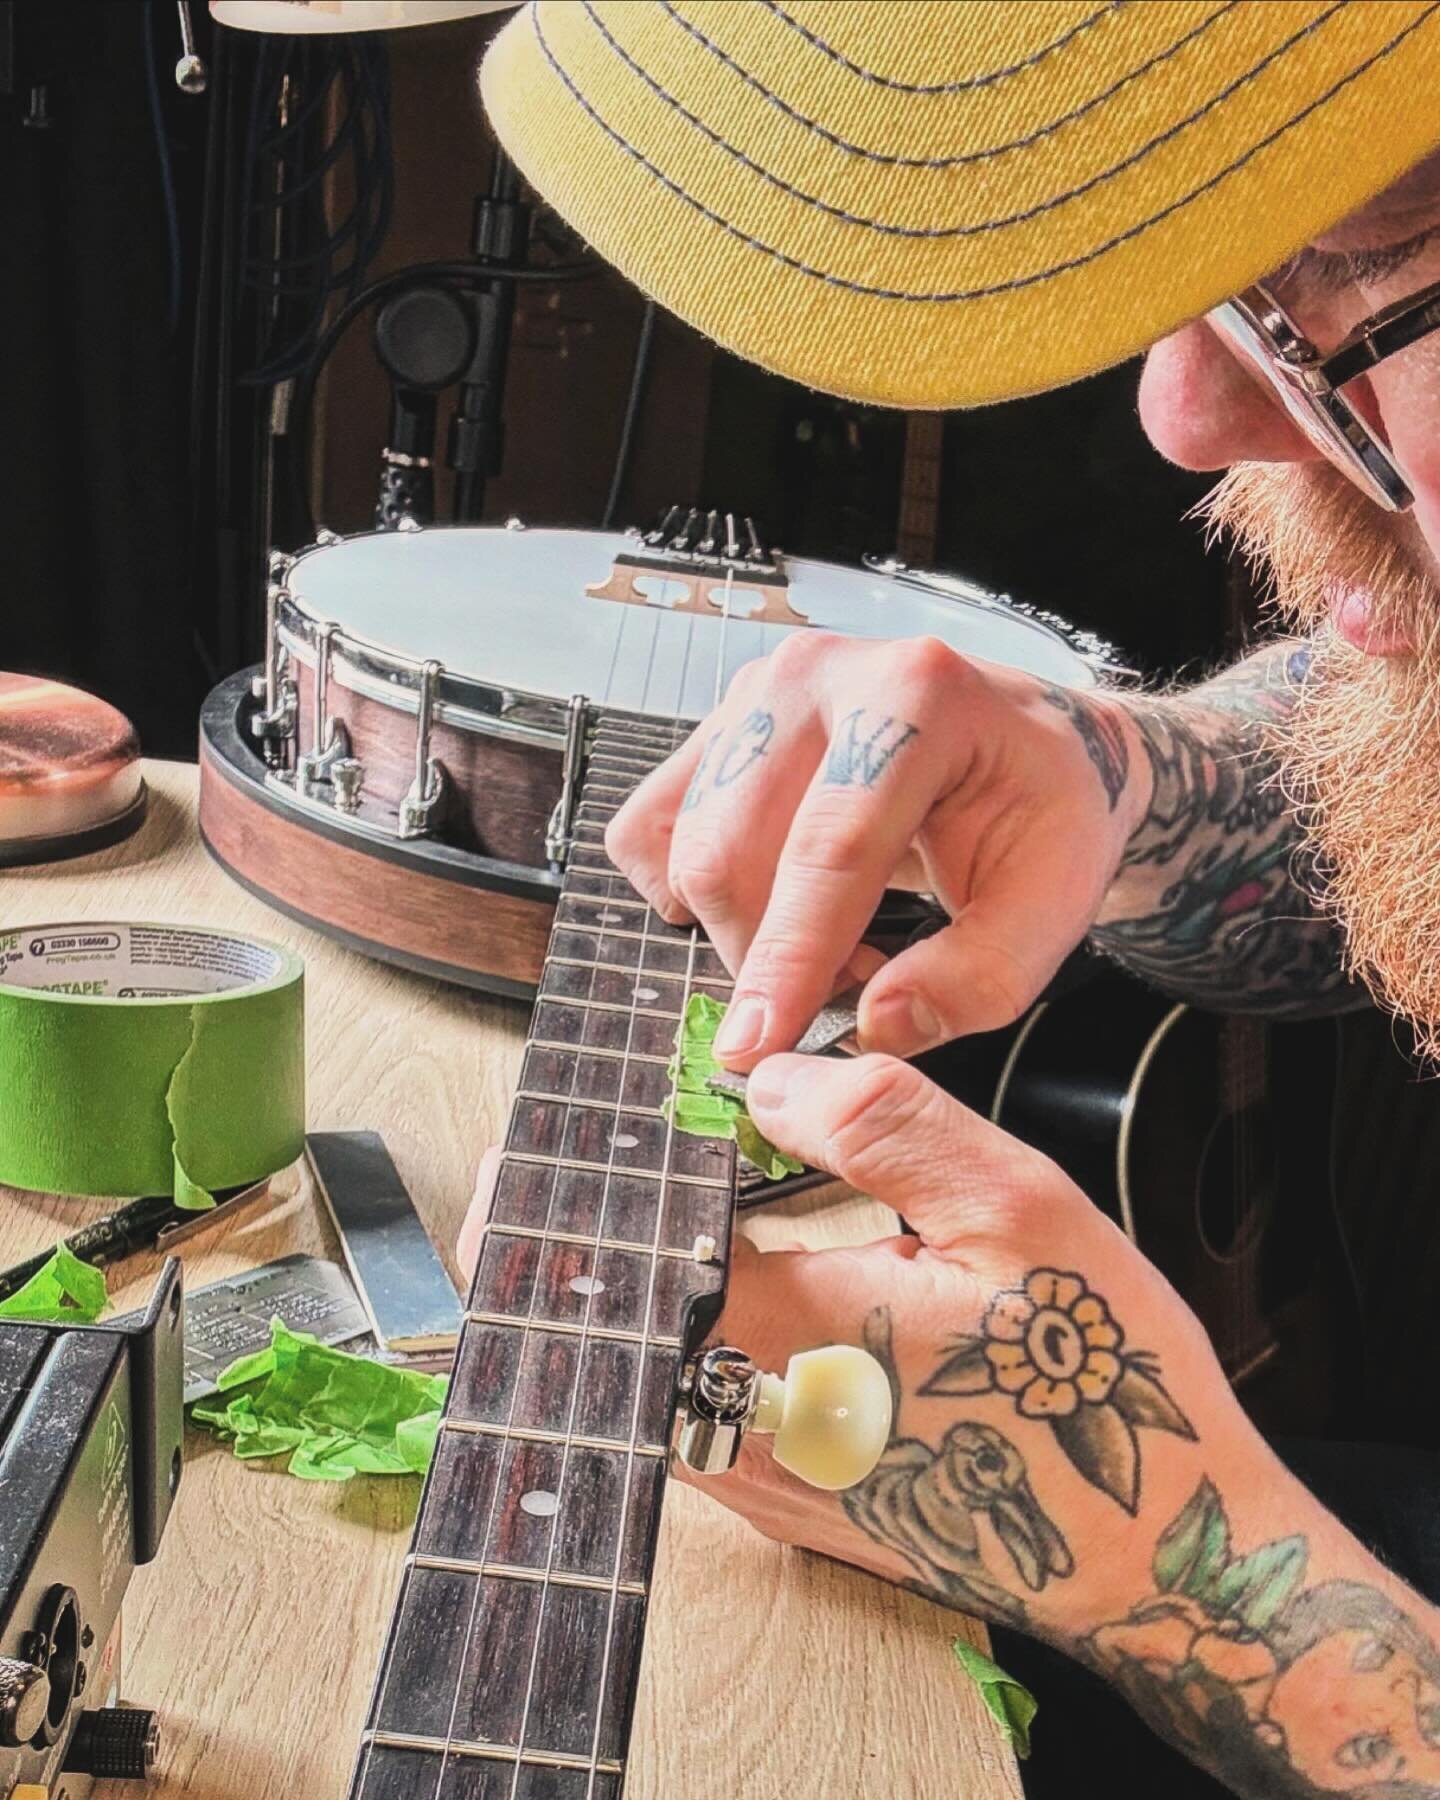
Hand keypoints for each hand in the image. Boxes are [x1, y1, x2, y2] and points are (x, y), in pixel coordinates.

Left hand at [458, 1056, 1228, 1632]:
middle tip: (590, 1159)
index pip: (623, 1254)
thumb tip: (766, 1080)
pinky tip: (722, 1284)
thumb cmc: (1097, 1379)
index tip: (556, 1135)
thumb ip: (880, 1127)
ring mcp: (753, 1478)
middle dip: (582, 1234)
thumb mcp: (1015, 1211)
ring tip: (652, 1206)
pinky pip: (679, 1409)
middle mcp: (742, 1422)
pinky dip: (676, 1338)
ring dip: (631, 1287)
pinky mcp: (779, 1503)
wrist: (1158, 1548)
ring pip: (630, 1372)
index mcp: (788, 1336)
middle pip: (602, 1322)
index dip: (572, 1188)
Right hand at [603, 632, 1147, 1064]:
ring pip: (682, 846)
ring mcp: (756, 693)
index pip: (830, 847)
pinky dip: (688, 892)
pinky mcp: (718, 725)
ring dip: (739, 928)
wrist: (1027, 738)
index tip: (758, 1045)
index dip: (789, 958)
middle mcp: (819, 676)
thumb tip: (876, 1025)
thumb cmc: (1046, 806)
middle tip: (847, 988)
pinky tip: (766, 904)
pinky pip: (648, 828)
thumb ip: (980, 976)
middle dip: (766, 956)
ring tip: (830, 941)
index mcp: (916, 697)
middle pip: (732, 848)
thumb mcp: (1056, 897)